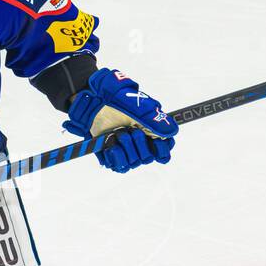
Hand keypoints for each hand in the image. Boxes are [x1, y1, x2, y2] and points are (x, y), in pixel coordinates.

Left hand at [62, 68, 177, 172]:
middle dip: (140, 145)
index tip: (156, 142)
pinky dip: (116, 158)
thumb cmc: (116, 98)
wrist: (92, 99)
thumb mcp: (138, 106)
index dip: (162, 150)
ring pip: (134, 162)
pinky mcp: (111, 154)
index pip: (164, 151)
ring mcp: (125, 149)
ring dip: (126, 149)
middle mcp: (139, 142)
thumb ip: (155, 119)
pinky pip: (119, 167)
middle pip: (148, 158)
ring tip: (118, 134)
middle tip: (130, 131)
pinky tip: (111, 146)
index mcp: (150, 131)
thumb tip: (173, 131)